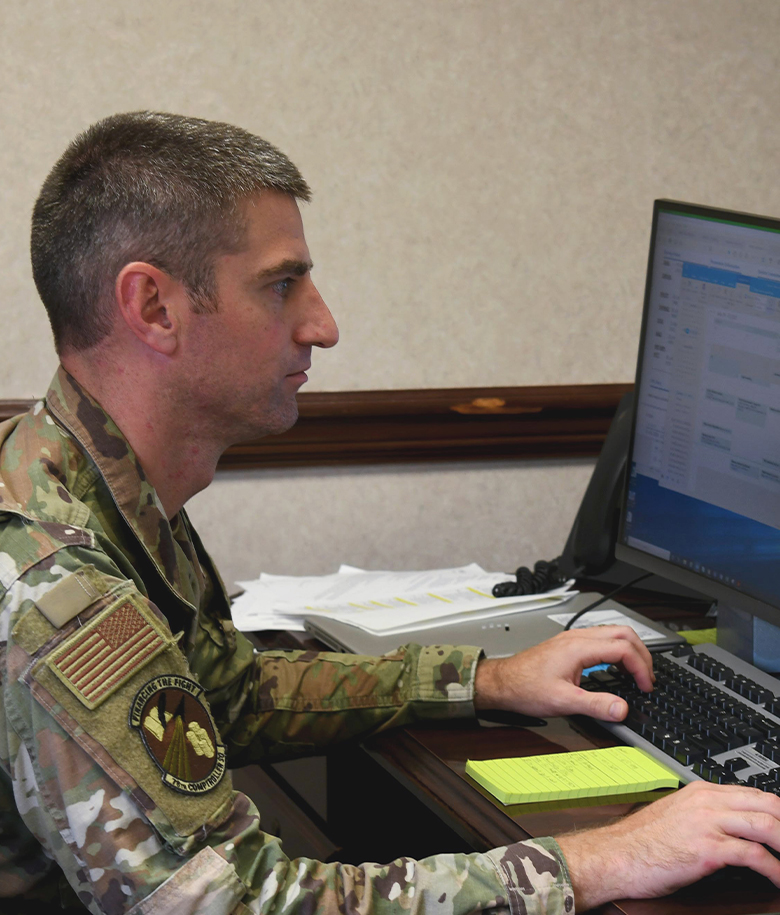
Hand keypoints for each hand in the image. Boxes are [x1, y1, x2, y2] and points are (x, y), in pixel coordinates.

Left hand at [473, 625, 653, 719]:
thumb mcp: (562, 702)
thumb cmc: (524, 688)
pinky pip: (602, 640)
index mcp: (578, 647)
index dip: (641, 667)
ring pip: (613, 634)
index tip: (645, 687)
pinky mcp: (569, 645)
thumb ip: (595, 705)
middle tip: (647, 678)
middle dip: (642, 654)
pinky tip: (617, 669)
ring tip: (637, 675)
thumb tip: (621, 710)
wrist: (502, 683)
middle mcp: (577, 638)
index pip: (623, 648)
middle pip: (623, 633)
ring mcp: (573, 639)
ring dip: (630, 651)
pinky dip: (617, 652)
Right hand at [557, 781, 779, 908]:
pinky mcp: (707, 848)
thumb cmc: (641, 842)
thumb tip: (732, 829)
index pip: (755, 793)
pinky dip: (775, 870)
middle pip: (768, 804)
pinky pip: (754, 856)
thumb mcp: (676, 817)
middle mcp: (707, 801)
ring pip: (767, 824)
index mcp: (701, 791)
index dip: (779, 812)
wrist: (616, 855)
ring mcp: (707, 822)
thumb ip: (704, 815)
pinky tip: (779, 881)